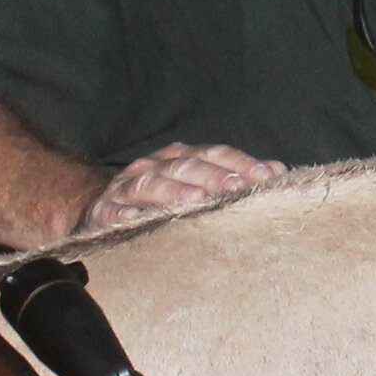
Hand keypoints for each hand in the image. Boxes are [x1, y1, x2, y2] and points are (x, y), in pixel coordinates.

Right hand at [73, 142, 281, 234]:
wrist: (98, 210)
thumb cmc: (159, 201)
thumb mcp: (194, 186)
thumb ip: (233, 179)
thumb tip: (278, 172)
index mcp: (178, 158)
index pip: (214, 154)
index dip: (240, 163)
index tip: (267, 176)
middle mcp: (153, 166)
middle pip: (185, 166)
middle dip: (214, 176)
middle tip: (237, 188)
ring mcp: (125, 188)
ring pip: (150, 184)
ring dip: (174, 191)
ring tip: (196, 201)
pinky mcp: (103, 212)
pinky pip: (113, 212)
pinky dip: (125, 215)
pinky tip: (136, 221)